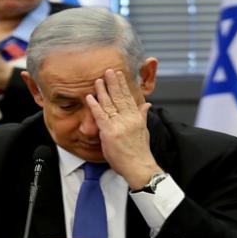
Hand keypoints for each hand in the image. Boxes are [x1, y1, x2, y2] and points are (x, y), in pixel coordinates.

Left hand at [86, 69, 162, 189]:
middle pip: (119, 97)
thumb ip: (142, 115)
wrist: (139, 167)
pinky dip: (94, 105)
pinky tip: (89, 97)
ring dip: (102, 91)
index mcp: (137, 117)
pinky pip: (100, 116)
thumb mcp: (144, 131)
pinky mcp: (109, 132)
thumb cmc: (140, 152)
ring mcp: (118, 124)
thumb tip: (146, 104)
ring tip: (98, 80)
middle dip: (113, 83)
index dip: (123, 85)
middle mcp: (128, 118)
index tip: (119, 75)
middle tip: (108, 71)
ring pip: (109, 104)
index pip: (129, 97)